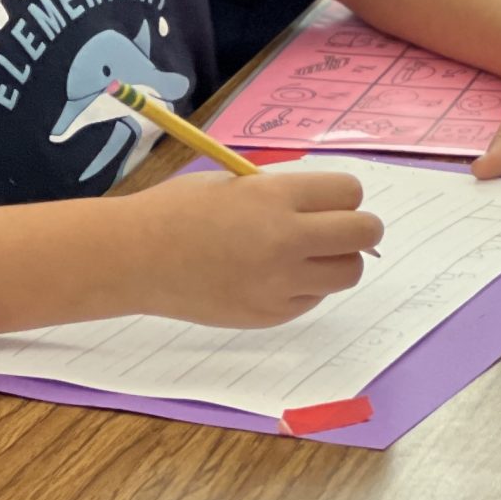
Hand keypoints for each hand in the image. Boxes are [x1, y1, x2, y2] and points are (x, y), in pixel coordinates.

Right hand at [132, 168, 384, 327]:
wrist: (137, 257)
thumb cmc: (180, 210)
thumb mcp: (236, 184)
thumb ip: (284, 195)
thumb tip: (329, 207)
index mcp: (275, 198)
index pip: (350, 194)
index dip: (342, 195)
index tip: (328, 200)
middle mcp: (285, 241)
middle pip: (363, 233)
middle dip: (356, 228)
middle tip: (333, 228)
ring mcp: (280, 284)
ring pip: (347, 272)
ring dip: (336, 260)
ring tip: (304, 254)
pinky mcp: (270, 315)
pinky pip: (314, 298)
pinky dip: (306, 287)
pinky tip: (274, 277)